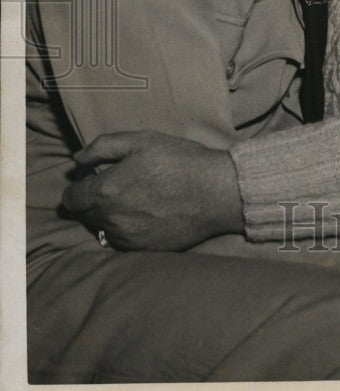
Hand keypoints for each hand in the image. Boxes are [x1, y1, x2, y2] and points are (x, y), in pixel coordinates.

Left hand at [61, 131, 244, 250]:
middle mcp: (111, 219)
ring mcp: (127, 238)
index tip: (94, 179)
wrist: (217, 192)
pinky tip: (147, 214)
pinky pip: (122, 241)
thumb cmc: (180, 160)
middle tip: (120, 186)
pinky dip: (127, 229)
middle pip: (85, 215)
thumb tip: (77, 160)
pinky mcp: (143, 250)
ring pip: (103, 229)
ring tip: (136, 200)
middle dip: (94, 201)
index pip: (70, 199)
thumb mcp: (142, 140)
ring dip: (110, 216)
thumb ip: (102, 146)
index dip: (78, 187)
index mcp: (106, 190)